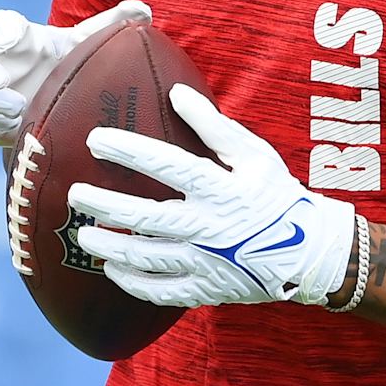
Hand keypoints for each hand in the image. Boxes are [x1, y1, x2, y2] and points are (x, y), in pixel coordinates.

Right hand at [0, 0, 151, 143]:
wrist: (52, 106)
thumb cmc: (68, 67)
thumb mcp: (89, 48)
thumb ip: (112, 25)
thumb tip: (143, 9)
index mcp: (18, 38)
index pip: (0, 22)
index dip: (1, 28)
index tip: (12, 38)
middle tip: (4, 83)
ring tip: (15, 111)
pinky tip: (4, 130)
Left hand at [70, 84, 356, 307]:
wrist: (309, 252)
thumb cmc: (278, 195)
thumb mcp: (254, 154)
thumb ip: (214, 126)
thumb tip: (177, 93)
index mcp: (221, 188)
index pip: (166, 165)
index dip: (129, 151)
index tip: (95, 140)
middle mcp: (210, 226)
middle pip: (148, 217)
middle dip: (106, 205)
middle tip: (75, 195)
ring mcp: (207, 262)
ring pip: (148, 258)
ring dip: (112, 247)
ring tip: (84, 236)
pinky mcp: (207, 289)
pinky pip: (163, 291)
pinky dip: (134, 283)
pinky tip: (112, 270)